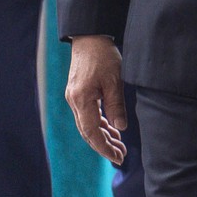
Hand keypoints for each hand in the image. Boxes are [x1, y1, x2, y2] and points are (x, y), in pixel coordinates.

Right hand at [65, 36, 126, 164]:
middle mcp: (74, 102)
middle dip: (104, 146)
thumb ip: (116, 105)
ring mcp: (75, 99)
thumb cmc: (103, 56)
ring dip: (103, 136)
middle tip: (121, 156)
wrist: (89, 39)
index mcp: (81, 100)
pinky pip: (88, 115)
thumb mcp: (115, 80)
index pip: (92, 132)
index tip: (117, 157)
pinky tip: (112, 130)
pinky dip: (100, 124)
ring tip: (120, 146)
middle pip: (88, 132)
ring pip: (88, 125)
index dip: (104, 147)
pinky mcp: (79, 95)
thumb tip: (120, 128)